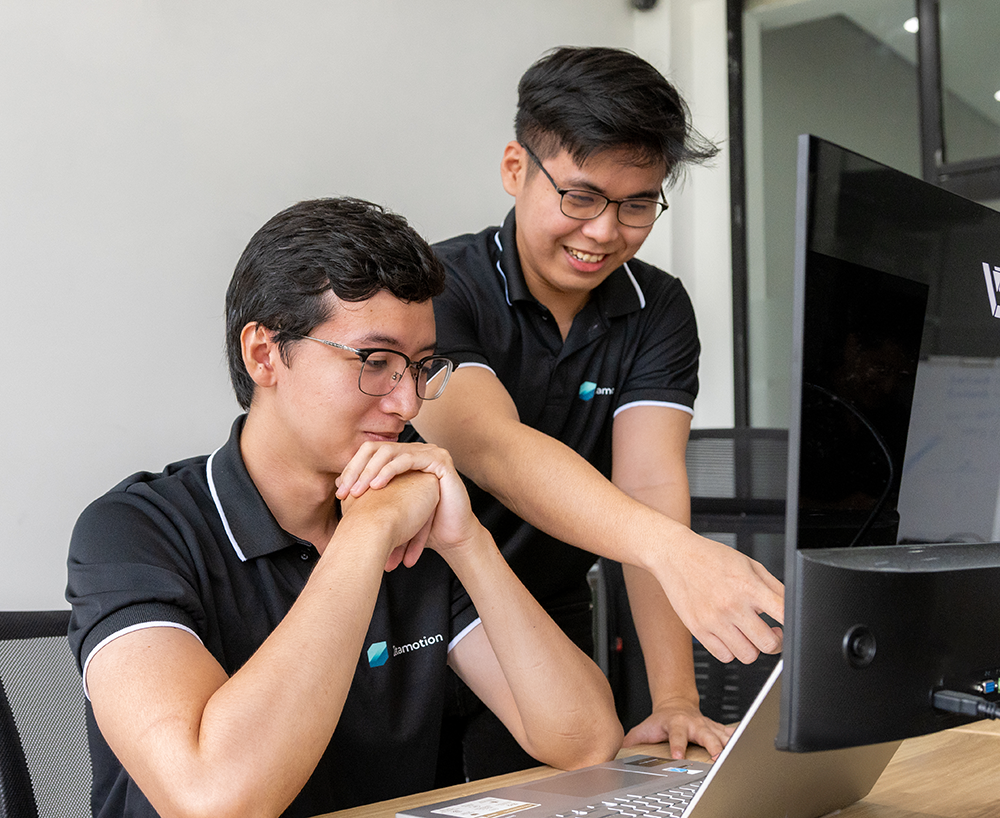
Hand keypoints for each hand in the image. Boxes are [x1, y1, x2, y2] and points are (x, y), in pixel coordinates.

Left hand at [337, 441, 480, 563]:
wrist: (447, 537)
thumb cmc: (419, 524)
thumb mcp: (387, 505)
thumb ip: (366, 491)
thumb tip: (336, 483)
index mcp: (402, 458)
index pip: (370, 453)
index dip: (353, 469)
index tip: (340, 492)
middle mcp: (415, 451)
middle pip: (376, 448)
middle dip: (358, 469)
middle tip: (346, 492)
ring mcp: (429, 452)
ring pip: (390, 451)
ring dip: (370, 471)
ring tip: (358, 491)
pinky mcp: (440, 460)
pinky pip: (408, 459)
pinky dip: (389, 470)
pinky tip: (377, 485)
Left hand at [622, 700, 734, 759]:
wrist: (676, 705)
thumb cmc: (662, 720)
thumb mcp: (646, 727)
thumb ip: (633, 739)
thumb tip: (617, 748)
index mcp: (676, 724)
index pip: (677, 736)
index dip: (677, 745)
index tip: (678, 755)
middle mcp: (694, 724)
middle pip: (705, 735)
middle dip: (712, 745)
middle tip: (718, 756)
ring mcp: (707, 725)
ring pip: (722, 734)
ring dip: (730, 744)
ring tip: (738, 754)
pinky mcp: (717, 728)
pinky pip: (731, 732)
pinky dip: (741, 737)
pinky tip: (749, 743)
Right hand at [652, 532, 783, 663]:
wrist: (675, 555)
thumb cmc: (711, 557)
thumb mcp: (749, 564)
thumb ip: (773, 586)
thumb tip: (790, 607)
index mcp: (748, 586)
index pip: (783, 615)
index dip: (794, 624)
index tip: (791, 626)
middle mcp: (731, 605)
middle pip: (768, 644)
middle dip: (776, 642)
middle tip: (772, 633)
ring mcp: (714, 620)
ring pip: (748, 655)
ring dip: (752, 647)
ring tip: (748, 634)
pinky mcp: (698, 629)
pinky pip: (724, 656)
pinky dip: (731, 650)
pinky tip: (730, 635)